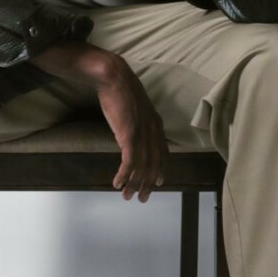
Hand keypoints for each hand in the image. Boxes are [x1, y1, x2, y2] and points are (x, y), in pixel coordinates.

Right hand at [95, 59, 168, 203]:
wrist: (114, 78)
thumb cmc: (121, 90)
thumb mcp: (135, 108)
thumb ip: (138, 121)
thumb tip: (133, 130)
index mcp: (156, 124)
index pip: (162, 153)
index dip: (160, 170)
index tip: (157, 182)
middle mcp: (153, 132)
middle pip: (153, 165)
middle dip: (147, 184)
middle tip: (141, 198)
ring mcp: (142, 134)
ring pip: (141, 167)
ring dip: (134, 184)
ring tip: (127, 196)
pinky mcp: (130, 136)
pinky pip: (129, 162)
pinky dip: (124, 175)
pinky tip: (117, 183)